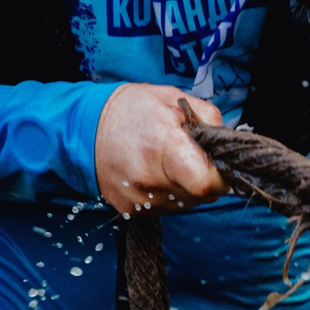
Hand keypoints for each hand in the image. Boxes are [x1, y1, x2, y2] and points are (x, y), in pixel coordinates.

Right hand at [94, 84, 225, 214]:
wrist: (84, 129)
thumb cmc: (131, 110)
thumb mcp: (173, 98)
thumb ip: (208, 119)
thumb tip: (225, 145)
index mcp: (163, 147)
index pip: (207, 183)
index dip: (220, 175)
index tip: (217, 162)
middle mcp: (149, 180)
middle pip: (201, 196)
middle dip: (205, 177)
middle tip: (191, 155)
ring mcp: (138, 200)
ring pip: (186, 204)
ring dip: (187, 186)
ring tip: (170, 162)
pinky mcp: (131, 211)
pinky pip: (167, 208)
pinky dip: (170, 193)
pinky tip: (156, 173)